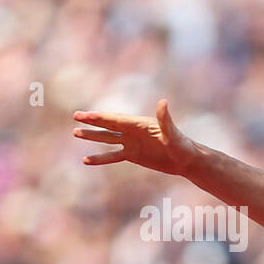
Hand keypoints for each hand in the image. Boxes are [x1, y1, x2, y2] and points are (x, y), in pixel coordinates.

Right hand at [73, 99, 198, 175]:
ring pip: (108, 139)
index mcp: (140, 124)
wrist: (188, 161)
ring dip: (93, 136)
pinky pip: (113, 156)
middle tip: (76, 117)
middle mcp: (133, 132)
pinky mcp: (134, 155)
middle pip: (108, 125)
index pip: (116, 120)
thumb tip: (163, 102)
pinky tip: (87, 160)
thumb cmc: (183, 145)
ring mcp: (132, 143)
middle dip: (92, 121)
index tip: (84, 115)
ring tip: (76, 133)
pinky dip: (101, 158)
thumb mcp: (173, 134)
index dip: (100, 117)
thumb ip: (165, 119)